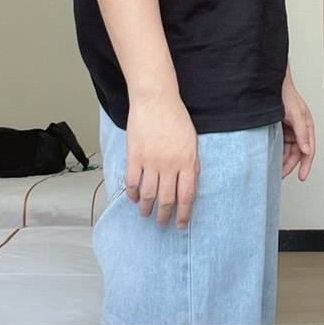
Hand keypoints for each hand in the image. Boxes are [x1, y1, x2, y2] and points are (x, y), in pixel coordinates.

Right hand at [125, 91, 199, 228]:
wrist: (156, 100)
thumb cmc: (176, 118)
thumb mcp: (192, 142)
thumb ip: (191, 165)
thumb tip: (189, 186)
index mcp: (187, 162)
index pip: (187, 196)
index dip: (183, 214)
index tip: (180, 225)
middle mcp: (170, 165)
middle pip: (167, 199)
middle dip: (164, 215)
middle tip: (162, 223)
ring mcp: (151, 161)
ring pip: (148, 194)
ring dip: (146, 208)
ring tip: (145, 214)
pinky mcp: (135, 156)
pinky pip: (132, 182)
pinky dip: (131, 194)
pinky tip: (133, 198)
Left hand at [279, 79, 314, 180]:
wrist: (270, 86)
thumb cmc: (286, 94)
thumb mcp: (296, 114)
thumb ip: (302, 133)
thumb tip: (306, 150)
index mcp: (307, 127)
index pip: (309, 150)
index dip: (306, 165)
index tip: (302, 176)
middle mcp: (299, 130)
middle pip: (297, 153)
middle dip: (291, 164)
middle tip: (282, 175)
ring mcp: (289, 130)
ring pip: (288, 150)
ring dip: (283, 160)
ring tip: (276, 169)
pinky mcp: (280, 129)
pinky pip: (280, 144)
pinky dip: (277, 152)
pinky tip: (272, 158)